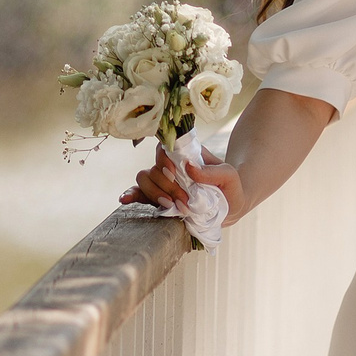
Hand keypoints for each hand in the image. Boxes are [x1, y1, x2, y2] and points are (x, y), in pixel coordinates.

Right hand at [121, 144, 242, 224]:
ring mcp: (163, 183)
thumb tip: (188, 166)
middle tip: (184, 201)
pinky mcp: (160, 199)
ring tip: (172, 206)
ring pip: (144, 180)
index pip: (164, 149)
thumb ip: (211, 172)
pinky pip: (140, 195)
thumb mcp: (228, 176)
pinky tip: (125, 200)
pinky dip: (131, 195)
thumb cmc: (231, 185)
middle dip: (165, 186)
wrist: (231, 206)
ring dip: (155, 194)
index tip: (175, 174)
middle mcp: (170, 167)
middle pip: (153, 168)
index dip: (164, 160)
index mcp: (184, 156)